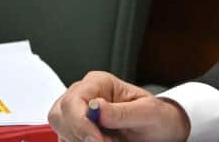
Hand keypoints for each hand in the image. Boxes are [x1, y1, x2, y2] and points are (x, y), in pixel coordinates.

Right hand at [48, 71, 189, 141]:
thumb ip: (122, 111)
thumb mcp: (147, 113)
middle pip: (59, 115)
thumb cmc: (156, 117)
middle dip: (80, 134)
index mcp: (99, 82)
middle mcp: (84, 96)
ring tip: (112, 141)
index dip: (80, 122)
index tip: (96, 139)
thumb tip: (96, 106)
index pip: (74, 99)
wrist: (159, 132)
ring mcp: (76, 114)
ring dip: (83, 141)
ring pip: (62, 132)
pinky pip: (67, 141)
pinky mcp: (75, 132)